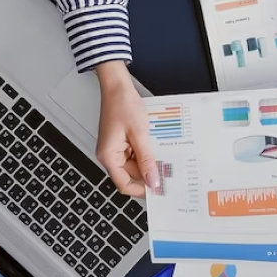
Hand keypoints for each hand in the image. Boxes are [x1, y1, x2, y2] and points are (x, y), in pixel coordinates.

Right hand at [94, 61, 157, 197]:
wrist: (118, 86)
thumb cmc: (123, 105)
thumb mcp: (139, 134)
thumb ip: (146, 159)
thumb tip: (153, 181)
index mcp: (109, 156)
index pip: (124, 184)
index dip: (142, 189)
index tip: (158, 190)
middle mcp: (110, 154)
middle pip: (131, 175)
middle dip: (148, 174)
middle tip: (168, 174)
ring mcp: (116, 148)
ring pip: (135, 164)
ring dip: (149, 162)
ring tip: (164, 159)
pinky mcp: (122, 141)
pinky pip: (136, 153)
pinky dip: (147, 153)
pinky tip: (158, 148)